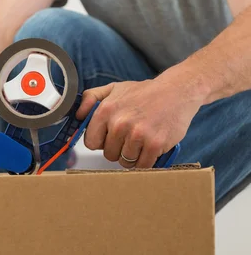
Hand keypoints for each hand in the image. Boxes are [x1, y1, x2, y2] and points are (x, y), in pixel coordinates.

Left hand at [76, 78, 202, 168]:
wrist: (176, 92)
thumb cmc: (145, 92)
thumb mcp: (114, 88)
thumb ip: (91, 98)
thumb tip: (77, 115)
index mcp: (106, 110)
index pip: (91, 142)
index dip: (101, 142)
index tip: (109, 137)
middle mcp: (120, 123)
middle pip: (109, 154)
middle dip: (118, 149)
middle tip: (130, 136)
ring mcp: (138, 134)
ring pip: (125, 162)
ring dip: (133, 155)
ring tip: (142, 139)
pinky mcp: (155, 144)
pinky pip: (143, 166)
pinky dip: (147, 160)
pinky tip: (151, 146)